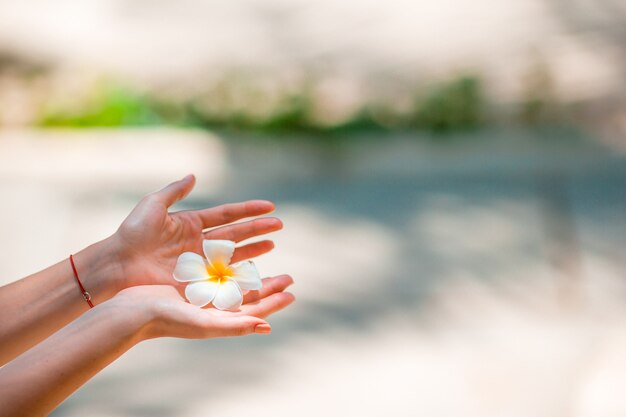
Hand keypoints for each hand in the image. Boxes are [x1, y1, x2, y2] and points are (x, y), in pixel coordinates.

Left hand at [109, 175, 281, 291]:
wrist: (118, 265)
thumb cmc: (132, 233)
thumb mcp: (153, 205)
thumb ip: (174, 191)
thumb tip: (194, 176)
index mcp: (192, 223)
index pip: (227, 215)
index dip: (248, 210)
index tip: (270, 206)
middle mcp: (199, 243)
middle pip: (236, 235)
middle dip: (258, 229)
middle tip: (279, 226)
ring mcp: (199, 263)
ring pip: (233, 255)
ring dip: (254, 250)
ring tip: (272, 244)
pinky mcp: (196, 281)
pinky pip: (222, 277)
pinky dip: (239, 274)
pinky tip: (256, 271)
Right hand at [114, 275, 294, 339]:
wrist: (132, 311)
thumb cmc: (168, 320)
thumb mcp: (205, 323)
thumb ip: (236, 325)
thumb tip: (267, 325)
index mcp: (219, 319)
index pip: (254, 310)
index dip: (274, 302)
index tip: (291, 291)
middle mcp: (213, 307)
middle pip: (248, 295)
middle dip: (269, 286)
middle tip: (289, 277)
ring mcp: (201, 293)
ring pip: (234, 279)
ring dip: (252, 269)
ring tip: (268, 258)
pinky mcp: (189, 280)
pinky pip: (215, 269)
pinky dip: (229, 262)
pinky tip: (237, 254)